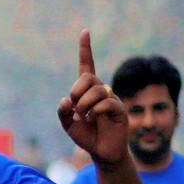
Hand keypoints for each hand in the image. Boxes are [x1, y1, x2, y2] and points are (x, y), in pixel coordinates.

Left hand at [56, 32, 128, 166]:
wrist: (102, 153)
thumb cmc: (87, 137)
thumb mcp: (68, 125)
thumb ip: (63, 112)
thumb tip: (66, 100)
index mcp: (88, 91)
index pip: (87, 65)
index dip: (85, 49)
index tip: (85, 31)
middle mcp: (102, 91)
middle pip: (88, 77)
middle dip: (77, 91)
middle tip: (76, 107)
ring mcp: (112, 99)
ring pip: (97, 90)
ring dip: (85, 104)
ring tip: (86, 117)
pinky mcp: (120, 110)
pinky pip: (107, 103)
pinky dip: (96, 111)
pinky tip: (94, 119)